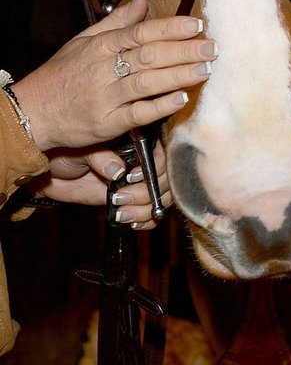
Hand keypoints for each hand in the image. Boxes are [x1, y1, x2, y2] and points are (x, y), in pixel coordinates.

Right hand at [10, 0, 215, 153]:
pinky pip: (138, 114)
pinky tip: (181, 99)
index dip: (170, 27)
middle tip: (212, 46)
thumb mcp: (84, 41)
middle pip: (149, 55)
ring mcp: (105, 97)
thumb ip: (117, 21)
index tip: (196, 24)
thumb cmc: (62, 74)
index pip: (140, 32)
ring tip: (205, 70)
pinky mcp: (106, 123)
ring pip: (147, 83)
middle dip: (184, 50)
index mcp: (101, 46)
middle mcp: (103, 69)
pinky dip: (160, 106)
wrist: (33, 111)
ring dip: (178, 75)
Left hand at [33, 141, 171, 229]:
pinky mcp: (132, 200)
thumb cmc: (65, 153)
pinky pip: (152, 212)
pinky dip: (147, 220)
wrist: (51, 174)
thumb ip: (101, 157)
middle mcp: (141, 162)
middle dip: (147, 193)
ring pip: (161, 198)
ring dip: (145, 209)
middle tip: (121, 197)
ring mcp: (139, 183)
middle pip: (166, 179)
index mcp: (135, 142)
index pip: (162, 152)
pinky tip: (133, 222)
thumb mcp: (82, 149)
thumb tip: (117, 171)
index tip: (133, 176)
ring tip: (122, 211)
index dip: (154, 167)